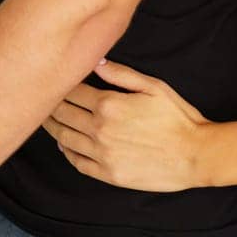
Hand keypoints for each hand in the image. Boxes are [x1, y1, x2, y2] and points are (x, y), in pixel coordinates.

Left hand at [42, 60, 210, 191]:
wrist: (196, 155)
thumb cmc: (177, 117)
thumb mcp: (153, 86)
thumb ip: (121, 73)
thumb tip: (96, 62)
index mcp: (108, 104)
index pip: (71, 91)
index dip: (59, 85)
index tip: (50, 81)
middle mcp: (100, 129)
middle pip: (61, 114)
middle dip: (49, 105)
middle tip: (40, 99)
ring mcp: (102, 154)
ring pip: (64, 138)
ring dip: (52, 128)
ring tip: (46, 120)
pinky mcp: (108, 174)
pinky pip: (78, 163)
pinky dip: (67, 153)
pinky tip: (65, 145)